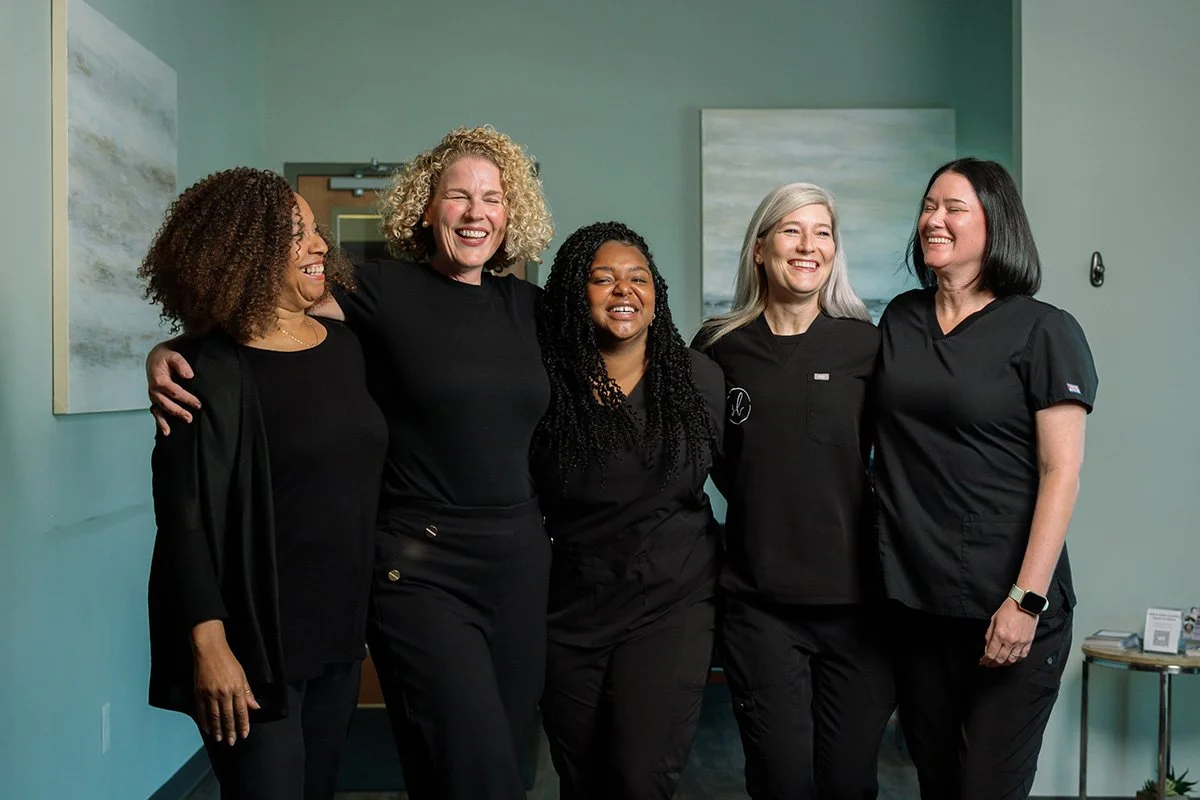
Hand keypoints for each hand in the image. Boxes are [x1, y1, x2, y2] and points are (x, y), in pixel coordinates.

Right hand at [147, 343, 198, 435]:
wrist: (155, 359)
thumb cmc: (166, 358)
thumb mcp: (174, 356)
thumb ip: (181, 364)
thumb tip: (189, 375)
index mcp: (159, 380)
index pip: (175, 392)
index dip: (187, 399)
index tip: (198, 404)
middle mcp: (154, 390)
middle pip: (167, 404)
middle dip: (179, 412)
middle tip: (190, 418)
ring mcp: (153, 397)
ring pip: (160, 411)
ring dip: (165, 421)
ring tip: (171, 431)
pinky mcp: (155, 400)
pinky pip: (156, 413)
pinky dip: (159, 422)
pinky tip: (166, 432)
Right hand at [191, 621, 259, 744]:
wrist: (210, 651)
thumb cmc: (228, 662)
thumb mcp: (242, 675)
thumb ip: (247, 692)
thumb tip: (255, 707)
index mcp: (236, 688)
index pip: (241, 711)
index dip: (243, 724)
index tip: (244, 735)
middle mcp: (224, 693)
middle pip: (227, 716)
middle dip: (230, 730)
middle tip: (231, 742)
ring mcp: (210, 694)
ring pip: (214, 716)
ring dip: (218, 729)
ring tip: (220, 739)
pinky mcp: (199, 693)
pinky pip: (202, 711)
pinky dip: (205, 722)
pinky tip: (207, 730)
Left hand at [980, 600, 1037, 667]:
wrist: (1024, 604)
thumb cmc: (1009, 609)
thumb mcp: (993, 620)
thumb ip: (989, 635)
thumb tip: (987, 647)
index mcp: (1000, 634)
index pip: (991, 654)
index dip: (985, 660)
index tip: (983, 661)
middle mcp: (1010, 640)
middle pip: (1000, 659)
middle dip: (993, 664)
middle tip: (989, 664)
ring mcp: (1020, 642)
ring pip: (1012, 660)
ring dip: (1004, 664)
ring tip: (999, 663)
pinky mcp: (1028, 642)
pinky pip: (1022, 656)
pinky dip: (1016, 660)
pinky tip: (1011, 659)